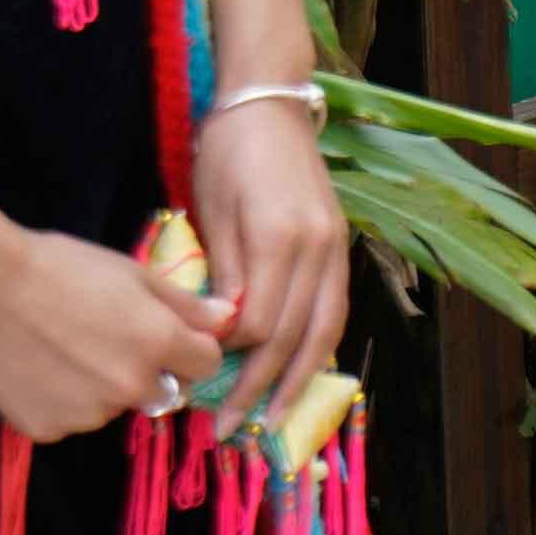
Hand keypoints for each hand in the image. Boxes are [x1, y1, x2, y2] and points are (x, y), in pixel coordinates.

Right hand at [0, 216, 229, 445]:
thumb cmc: (61, 266)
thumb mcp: (132, 273)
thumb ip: (185, 304)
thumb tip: (229, 320)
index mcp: (158, 344)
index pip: (206, 364)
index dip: (192, 347)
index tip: (169, 332)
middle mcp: (129, 388)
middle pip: (161, 390)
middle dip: (147, 369)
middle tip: (106, 336)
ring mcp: (87, 414)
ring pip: (113, 406)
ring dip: (103, 387)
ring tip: (65, 346)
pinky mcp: (47, 430)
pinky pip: (70, 419)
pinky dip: (63, 401)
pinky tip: (39, 367)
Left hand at [186, 98, 352, 437]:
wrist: (269, 104)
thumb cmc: (227, 153)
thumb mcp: (211, 209)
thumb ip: (224, 274)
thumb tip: (224, 335)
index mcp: (281, 238)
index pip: (258, 323)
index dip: (228, 356)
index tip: (197, 377)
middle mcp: (318, 248)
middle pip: (294, 337)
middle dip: (262, 388)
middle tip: (230, 429)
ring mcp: (335, 247)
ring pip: (324, 330)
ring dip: (299, 381)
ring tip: (274, 419)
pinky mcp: (339, 245)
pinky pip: (333, 309)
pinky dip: (318, 347)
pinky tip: (299, 372)